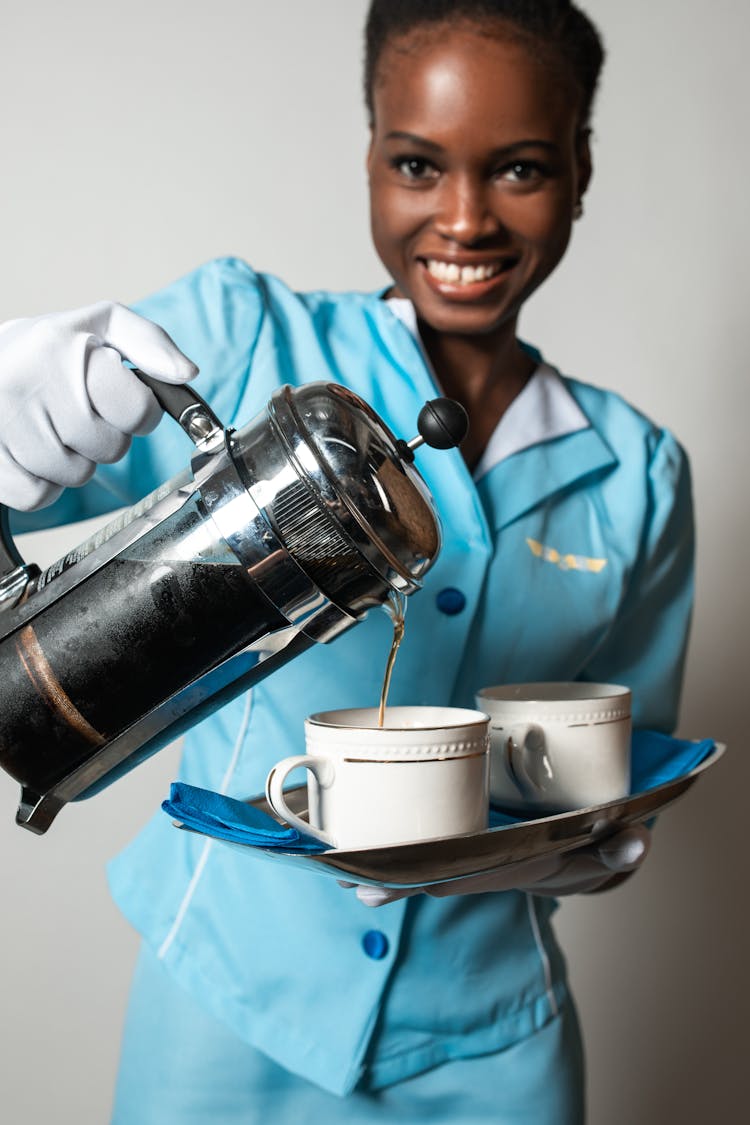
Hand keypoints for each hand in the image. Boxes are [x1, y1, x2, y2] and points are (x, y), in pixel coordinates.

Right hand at [0, 301, 197, 509]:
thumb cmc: (43, 350)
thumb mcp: (98, 325)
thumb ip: (148, 341)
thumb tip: (186, 373)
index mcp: (63, 348)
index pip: (138, 410)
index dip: (138, 413)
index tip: (118, 401)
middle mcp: (30, 384)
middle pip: (111, 449)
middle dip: (102, 437)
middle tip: (75, 412)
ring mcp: (4, 423)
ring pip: (77, 476)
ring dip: (71, 461)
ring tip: (48, 428)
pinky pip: (39, 496)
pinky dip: (42, 484)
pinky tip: (29, 452)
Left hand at [343, 824, 650, 906]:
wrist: (588, 855)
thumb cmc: (593, 847)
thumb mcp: (611, 850)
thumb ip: (623, 848)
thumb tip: (636, 842)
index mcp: (512, 869)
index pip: (461, 876)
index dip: (417, 879)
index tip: (372, 884)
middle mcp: (485, 869)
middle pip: (426, 875)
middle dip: (383, 877)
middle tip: (334, 872)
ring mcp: (472, 859)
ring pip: (420, 863)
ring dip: (378, 864)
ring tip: (329, 860)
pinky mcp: (466, 843)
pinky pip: (425, 846)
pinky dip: (393, 846)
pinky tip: (357, 840)